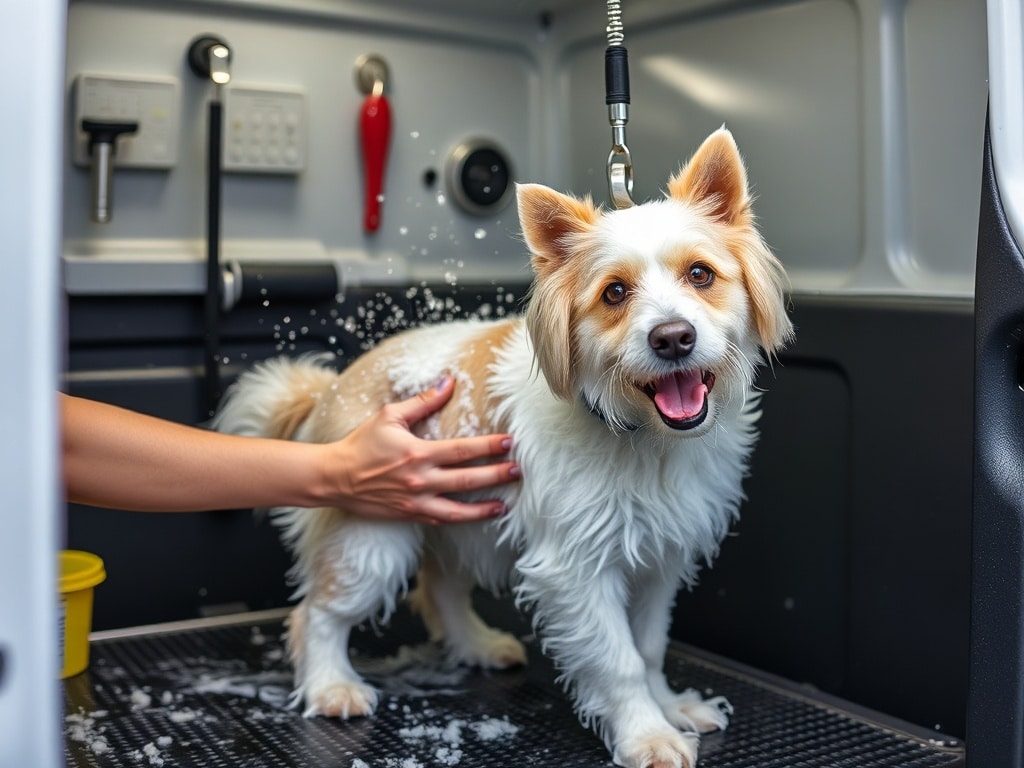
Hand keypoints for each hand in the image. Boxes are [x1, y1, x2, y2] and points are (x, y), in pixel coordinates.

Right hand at [325, 377, 520, 523]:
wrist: (334, 478)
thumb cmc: (361, 444)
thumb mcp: (389, 416)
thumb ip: (422, 401)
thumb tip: (448, 382)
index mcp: (418, 453)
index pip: (463, 450)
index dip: (488, 446)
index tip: (509, 443)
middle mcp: (420, 480)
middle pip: (467, 479)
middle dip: (496, 475)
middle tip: (518, 471)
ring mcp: (416, 501)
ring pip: (458, 510)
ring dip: (484, 508)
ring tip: (505, 505)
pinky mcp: (409, 515)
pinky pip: (441, 520)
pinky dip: (461, 519)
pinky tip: (476, 516)